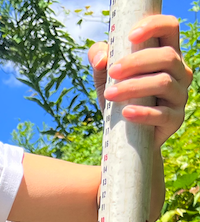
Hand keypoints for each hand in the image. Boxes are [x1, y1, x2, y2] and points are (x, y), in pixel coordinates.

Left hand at [88, 14, 192, 148]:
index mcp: (167, 54)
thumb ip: (99, 59)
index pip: (170, 28)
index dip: (154, 26)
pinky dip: (143, 113)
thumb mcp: (104, 77)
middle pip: (167, 56)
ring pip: (164, 83)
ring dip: (134, 87)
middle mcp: (180, 72)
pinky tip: (126, 112)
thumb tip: (101, 59)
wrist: (126, 137)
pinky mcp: (175, 119)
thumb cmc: (118, 98)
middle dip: (137, 62)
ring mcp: (180, 96)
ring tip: (110, 94)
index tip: (130, 36)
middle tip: (112, 72)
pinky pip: (162, 114)